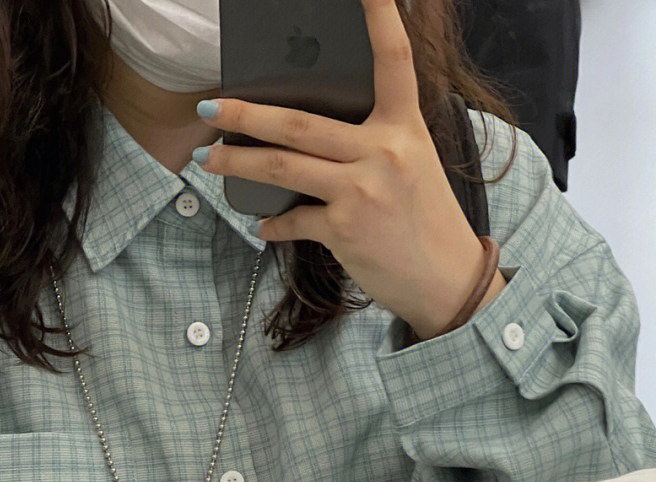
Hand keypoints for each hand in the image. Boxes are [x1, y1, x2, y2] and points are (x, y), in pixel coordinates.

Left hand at [194, 0, 502, 339]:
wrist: (447, 281)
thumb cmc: (427, 222)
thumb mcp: (413, 164)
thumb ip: (373, 141)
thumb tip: (313, 138)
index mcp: (405, 126)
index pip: (393, 59)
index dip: (380, 16)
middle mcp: (383, 151)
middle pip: (300, 123)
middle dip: (246, 113)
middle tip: (210, 107)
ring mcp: (361, 190)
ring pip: (281, 167)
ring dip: (236, 162)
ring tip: (207, 159)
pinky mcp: (345, 229)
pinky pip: (293, 220)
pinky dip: (273, 224)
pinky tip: (263, 224)